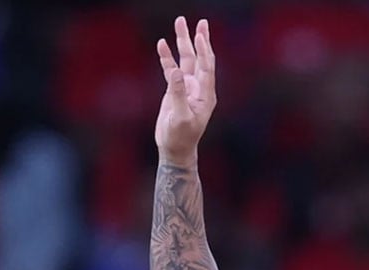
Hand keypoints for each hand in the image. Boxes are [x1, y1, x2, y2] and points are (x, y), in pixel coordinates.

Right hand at [155, 16, 216, 166]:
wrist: (175, 149)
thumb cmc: (181, 138)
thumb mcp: (180, 116)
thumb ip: (178, 93)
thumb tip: (176, 71)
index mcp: (205, 95)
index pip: (207, 67)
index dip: (204, 50)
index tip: (200, 34)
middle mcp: (198, 88)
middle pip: (199, 58)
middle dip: (198, 39)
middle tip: (199, 21)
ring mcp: (187, 88)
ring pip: (186, 60)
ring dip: (182, 43)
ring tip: (179, 23)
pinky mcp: (175, 90)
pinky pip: (171, 69)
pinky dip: (167, 57)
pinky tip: (162, 44)